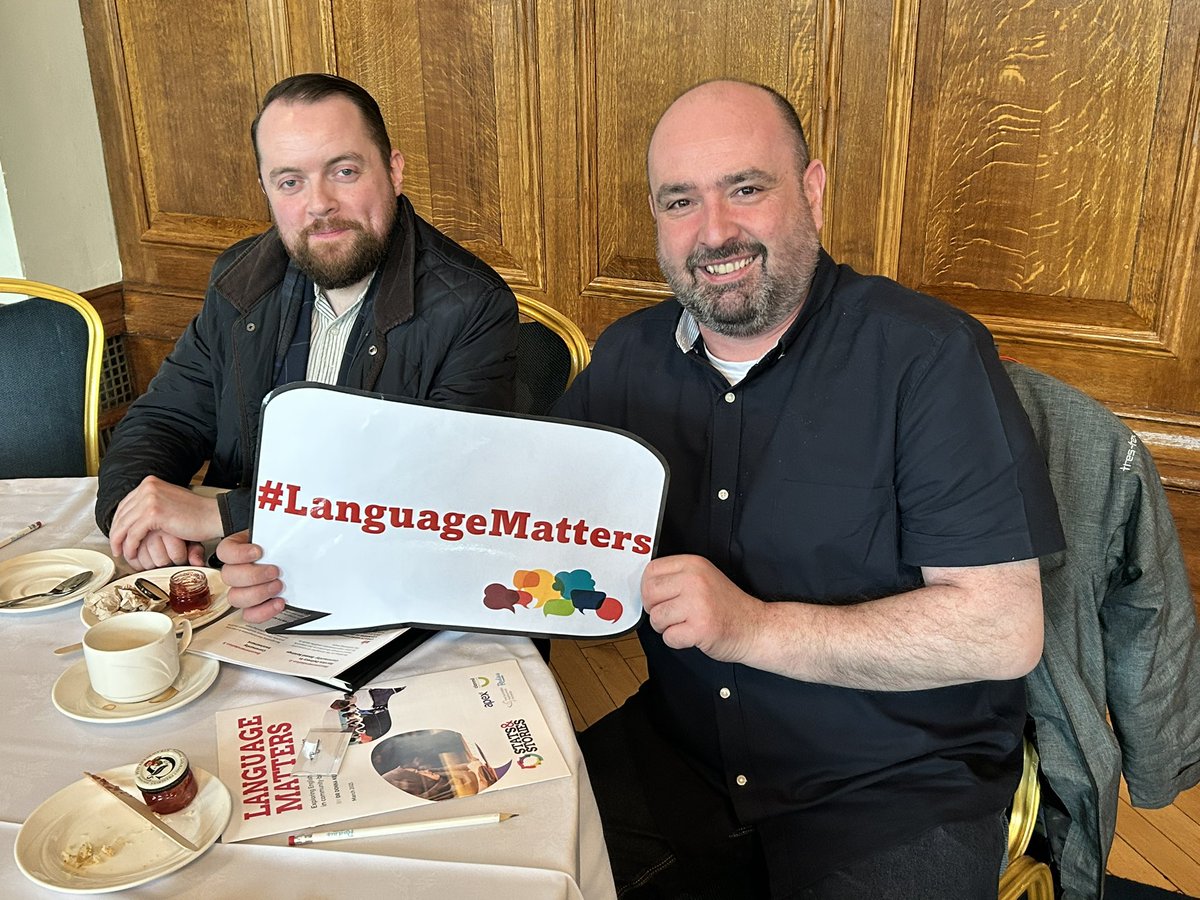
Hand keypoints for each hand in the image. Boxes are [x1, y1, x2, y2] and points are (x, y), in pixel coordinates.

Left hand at [109, 476, 222, 566]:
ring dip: (121, 542)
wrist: (213, 516)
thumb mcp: (169, 501)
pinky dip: (130, 546)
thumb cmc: (197, 513)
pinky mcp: (153, 514)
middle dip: (116, 533)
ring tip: (122, 553)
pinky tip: (132, 553)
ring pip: (124, 525)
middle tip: (116, 547)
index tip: (118, 534)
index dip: (118, 522)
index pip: (125, 504)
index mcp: (150, 483)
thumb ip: (152, 504)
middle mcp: (147, 487)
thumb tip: (136, 515)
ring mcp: (149, 499)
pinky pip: (133, 534)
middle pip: (121, 514)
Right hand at [217, 530, 285, 623]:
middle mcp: (237, 570)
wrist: (292, 559)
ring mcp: (243, 589)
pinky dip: (263, 611)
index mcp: (238, 549)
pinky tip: (278, 602)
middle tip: (274, 571)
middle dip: (254, 575)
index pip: (224, 552)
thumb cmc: (281, 546)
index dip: (238, 554)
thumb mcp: (279, 535)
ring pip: (235, 598)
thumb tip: (292, 530)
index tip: (258, 551)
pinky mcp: (253, 605)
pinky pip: (249, 614)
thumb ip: (279, 532)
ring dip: (258, 593)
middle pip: (228, 576)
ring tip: (278, 586)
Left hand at [641, 554, 762, 662]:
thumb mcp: (705, 577)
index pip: (651, 570)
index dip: (648, 588)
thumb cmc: (729, 607)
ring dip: (665, 628)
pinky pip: (669, 637)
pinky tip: (691, 635)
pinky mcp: (700, 627)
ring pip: (656, 617)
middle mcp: (695, 580)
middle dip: (654, 609)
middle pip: (649, 593)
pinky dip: (677, 641)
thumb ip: (677, 577)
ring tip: (684, 625)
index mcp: (694, 564)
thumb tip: (646, 586)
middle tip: (670, 615)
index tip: (657, 598)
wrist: (755, 627)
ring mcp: (697, 603)